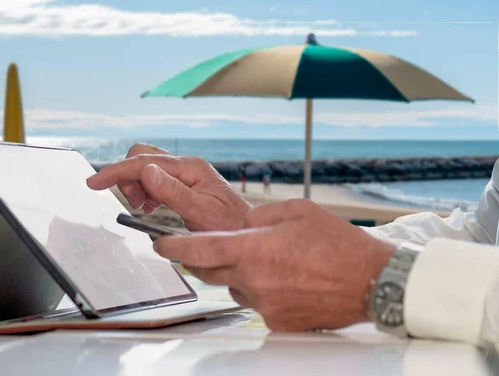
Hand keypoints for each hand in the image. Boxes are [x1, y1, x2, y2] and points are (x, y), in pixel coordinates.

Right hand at [86, 143, 251, 230]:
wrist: (247, 236)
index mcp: (191, 169)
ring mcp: (186, 174)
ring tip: (145, 208)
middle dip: (128, 176)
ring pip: (146, 167)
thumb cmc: (230, 228)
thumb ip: (174, 193)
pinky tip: (150, 207)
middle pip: (143, 156)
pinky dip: (145, 191)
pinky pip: (154, 179)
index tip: (95, 182)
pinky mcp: (183, 185)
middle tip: (135, 204)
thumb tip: (147, 171)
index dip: (116, 172)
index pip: (145, 163)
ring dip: (137, 185)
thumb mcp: (201, 214)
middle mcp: (188, 166)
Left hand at [154, 199, 394, 331]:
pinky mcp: (278, 322)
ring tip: (271, 261)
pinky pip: (257, 303)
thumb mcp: (297, 211)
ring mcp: (265, 305)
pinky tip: (287, 279)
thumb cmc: (339, 244)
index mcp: (254, 250)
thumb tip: (243, 225)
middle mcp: (254, 280)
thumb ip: (260, 216)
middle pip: (209, 272)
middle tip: (205, 248)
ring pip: (235, 287)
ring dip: (240, 273)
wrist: (373, 281)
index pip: (199, 250)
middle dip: (202, 260)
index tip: (160, 244)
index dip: (174, 247)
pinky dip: (262, 289)